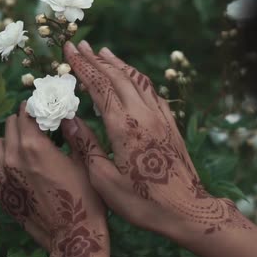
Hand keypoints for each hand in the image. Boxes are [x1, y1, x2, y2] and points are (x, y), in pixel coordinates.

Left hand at [0, 102, 113, 256]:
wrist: (72, 237)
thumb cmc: (85, 199)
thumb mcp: (87, 162)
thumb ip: (76, 134)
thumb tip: (68, 115)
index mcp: (34, 146)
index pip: (26, 113)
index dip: (36, 107)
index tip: (44, 107)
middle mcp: (13, 157)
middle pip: (10, 125)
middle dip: (23, 120)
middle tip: (38, 125)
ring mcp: (3, 177)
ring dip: (10, 138)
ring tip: (25, 144)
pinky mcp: (1, 194)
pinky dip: (0, 160)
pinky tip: (13, 163)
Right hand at [60, 41, 250, 240]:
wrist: (187, 211)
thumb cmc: (143, 201)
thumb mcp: (105, 180)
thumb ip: (86, 146)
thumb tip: (68, 120)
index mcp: (123, 126)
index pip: (99, 85)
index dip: (82, 66)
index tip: (69, 49)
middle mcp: (143, 114)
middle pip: (117, 76)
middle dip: (96, 59)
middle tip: (81, 45)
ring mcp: (160, 117)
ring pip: (136, 80)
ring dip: (118, 64)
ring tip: (104, 52)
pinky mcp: (171, 124)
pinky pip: (152, 92)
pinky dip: (137, 78)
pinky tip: (133, 78)